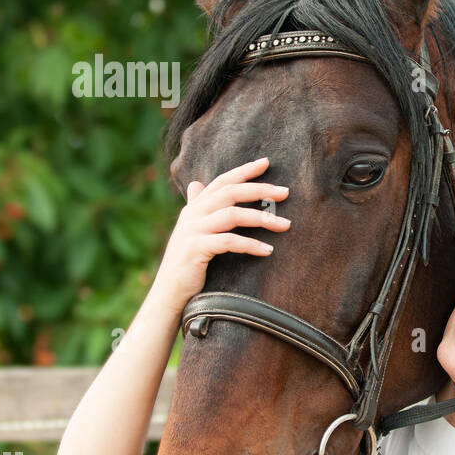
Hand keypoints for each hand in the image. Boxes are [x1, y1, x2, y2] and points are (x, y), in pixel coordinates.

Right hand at [151, 157, 290, 312]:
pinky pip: (229, 242)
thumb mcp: (192, 232)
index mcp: (194, 208)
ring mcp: (192, 231)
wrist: (169, 293)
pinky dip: (251, 245)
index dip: (243, 171)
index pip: (221, 182)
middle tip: (285, 191)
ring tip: (285, 224)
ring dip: (262, 218)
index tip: (266, 162)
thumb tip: (197, 184)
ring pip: (232, 215)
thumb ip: (197, 208)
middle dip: (259, 189)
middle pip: (229, 193)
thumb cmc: (186, 263)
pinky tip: (268, 250)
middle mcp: (192, 215)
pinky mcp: (195, 249)